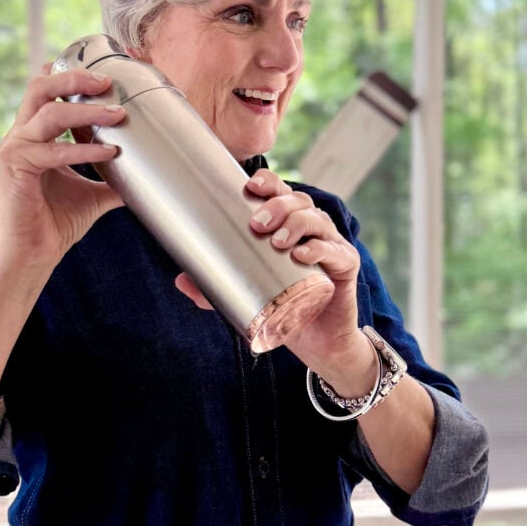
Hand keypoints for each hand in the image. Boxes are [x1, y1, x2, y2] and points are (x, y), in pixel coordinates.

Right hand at [0, 65, 127, 270]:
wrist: (37, 253)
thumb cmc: (57, 222)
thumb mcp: (93, 192)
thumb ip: (113, 177)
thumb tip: (147, 175)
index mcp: (35, 134)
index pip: (48, 91)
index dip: (72, 76)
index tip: (105, 74)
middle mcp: (22, 135)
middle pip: (41, 87)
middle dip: (75, 80)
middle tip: (107, 83)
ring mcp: (15, 148)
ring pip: (48, 113)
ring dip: (86, 112)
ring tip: (116, 114)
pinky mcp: (15, 166)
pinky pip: (52, 151)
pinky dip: (82, 150)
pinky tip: (108, 152)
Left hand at [176, 170, 374, 387]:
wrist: (317, 342)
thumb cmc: (284, 309)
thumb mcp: (244, 295)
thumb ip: (214, 288)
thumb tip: (180, 280)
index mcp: (289, 225)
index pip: (281, 192)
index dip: (268, 183)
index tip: (249, 187)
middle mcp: (312, 228)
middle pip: (299, 201)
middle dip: (277, 205)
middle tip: (257, 224)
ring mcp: (332, 244)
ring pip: (317, 220)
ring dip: (296, 224)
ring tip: (277, 241)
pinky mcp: (346, 266)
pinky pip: (335, 251)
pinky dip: (319, 249)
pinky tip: (302, 254)